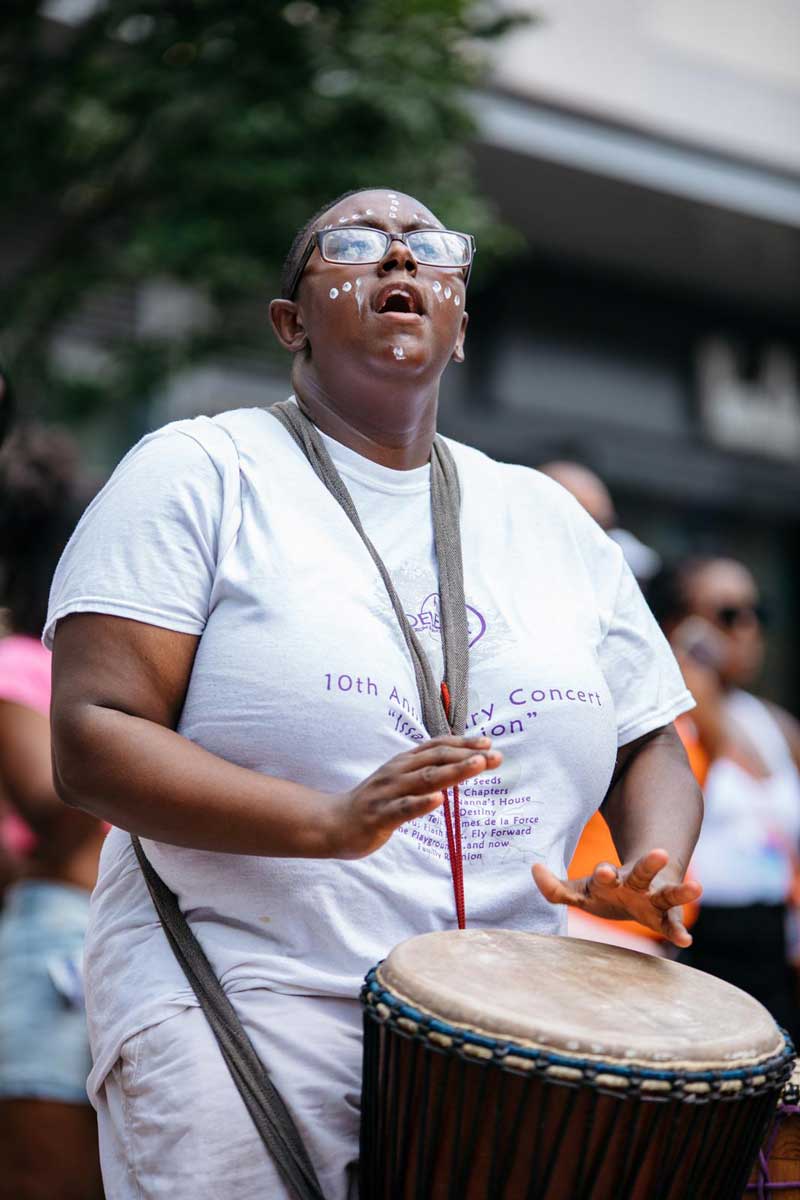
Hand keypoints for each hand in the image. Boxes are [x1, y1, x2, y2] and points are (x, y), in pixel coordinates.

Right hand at [328, 735, 501, 858]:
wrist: (333, 822)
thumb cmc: (374, 802)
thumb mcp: (399, 780)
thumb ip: (424, 771)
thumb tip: (457, 763)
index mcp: (403, 763)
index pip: (437, 747)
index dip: (462, 743)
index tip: (488, 743)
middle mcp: (397, 772)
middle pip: (436, 759)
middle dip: (467, 756)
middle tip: (494, 756)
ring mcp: (388, 793)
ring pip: (425, 779)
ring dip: (453, 771)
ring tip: (477, 765)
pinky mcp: (381, 815)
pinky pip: (403, 808)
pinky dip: (422, 803)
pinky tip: (439, 800)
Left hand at [532, 848, 701, 948]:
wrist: (639, 891)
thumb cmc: (606, 892)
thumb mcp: (580, 890)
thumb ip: (556, 887)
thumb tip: (534, 868)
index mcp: (612, 877)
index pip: (607, 873)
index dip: (605, 872)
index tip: (604, 870)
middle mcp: (635, 885)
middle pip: (642, 872)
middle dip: (649, 863)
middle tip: (660, 853)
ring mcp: (653, 900)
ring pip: (668, 893)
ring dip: (681, 891)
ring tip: (697, 887)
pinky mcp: (664, 917)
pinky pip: (673, 924)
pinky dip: (679, 931)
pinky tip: (686, 940)